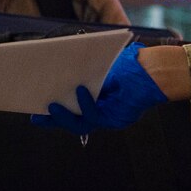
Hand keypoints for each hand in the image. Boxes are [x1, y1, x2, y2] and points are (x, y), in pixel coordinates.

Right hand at [31, 42, 169, 134]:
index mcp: (95, 101)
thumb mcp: (99, 68)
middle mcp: (100, 113)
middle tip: (35, 117)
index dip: (53, 113)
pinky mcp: (116, 118)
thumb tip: (57, 68)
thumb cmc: (129, 66)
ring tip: (52, 106)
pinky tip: (80, 91)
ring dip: (65, 117)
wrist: (154, 71)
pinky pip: (96, 115)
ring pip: (81, 124)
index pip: (70, 110)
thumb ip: (82, 74)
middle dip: (53, 120)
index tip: (35, 112)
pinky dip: (86, 104)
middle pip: (72, 121)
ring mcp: (108, 118)